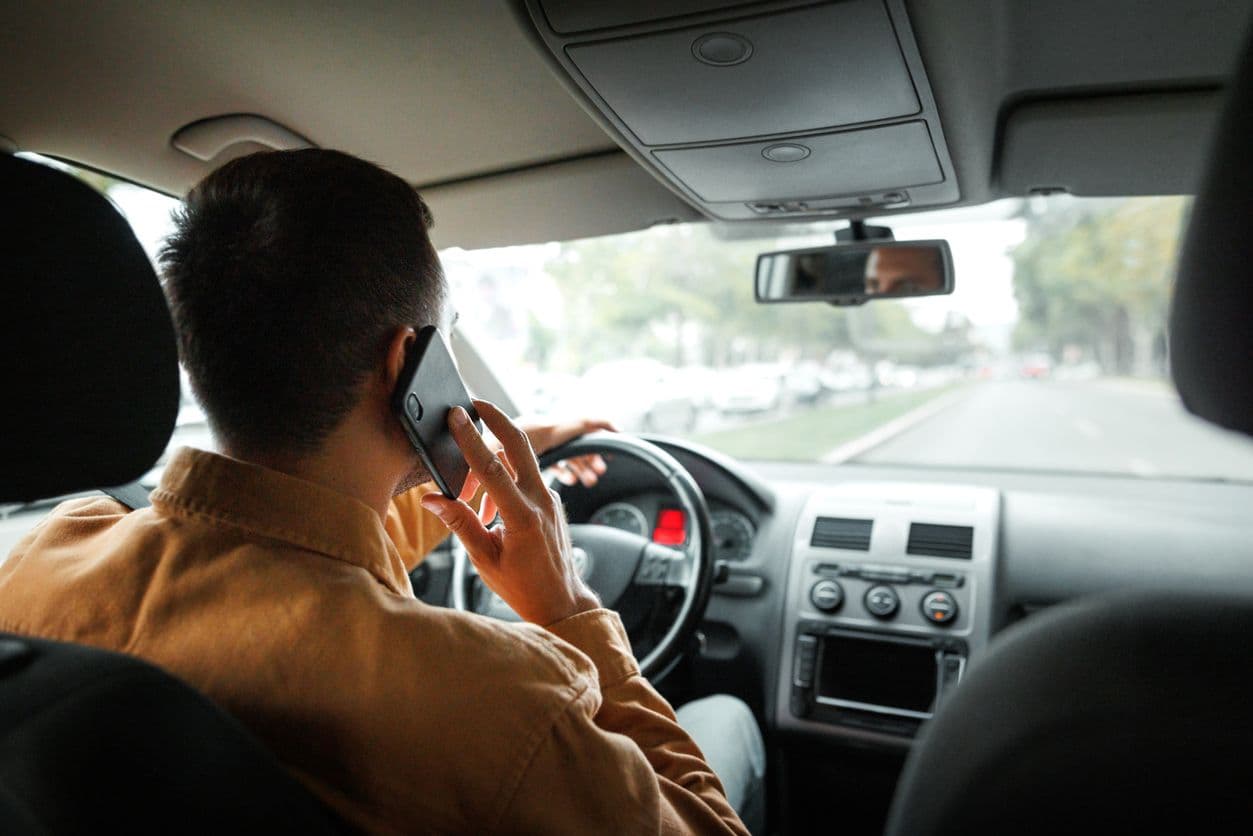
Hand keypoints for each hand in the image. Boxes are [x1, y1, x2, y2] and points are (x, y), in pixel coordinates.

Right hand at [420, 400, 599, 625]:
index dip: (471, 439)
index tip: (457, 415)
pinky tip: (489, 504)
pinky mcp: (552, 501)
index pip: (492, 468)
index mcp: (522, 518)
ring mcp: (550, 499)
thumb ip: (460, 524)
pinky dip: (507, 475)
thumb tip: (433, 499)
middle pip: (520, 445)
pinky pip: (528, 476)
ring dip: (497, 455)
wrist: (562, 602)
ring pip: (523, 459)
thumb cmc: (523, 587)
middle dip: (498, 418)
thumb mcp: (484, 559)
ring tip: (469, 485)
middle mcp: (541, 502)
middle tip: (475, 402)